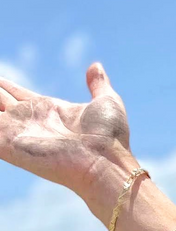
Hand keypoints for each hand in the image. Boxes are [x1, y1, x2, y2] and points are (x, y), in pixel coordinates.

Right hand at [0, 62, 133, 202]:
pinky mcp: (10, 145)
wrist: (105, 164)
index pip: (14, 93)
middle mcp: (28, 120)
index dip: (2, 84)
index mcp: (46, 108)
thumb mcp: (107, 102)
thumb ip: (98, 85)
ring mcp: (18, 132)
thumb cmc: (109, 139)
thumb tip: (96, 66)